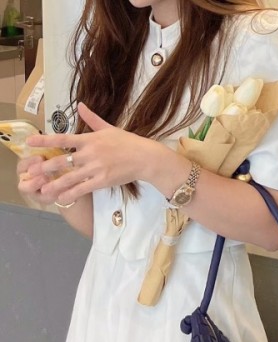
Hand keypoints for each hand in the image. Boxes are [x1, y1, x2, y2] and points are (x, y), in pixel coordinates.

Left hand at [24, 102, 165, 205]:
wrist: (145, 158)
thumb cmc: (129, 142)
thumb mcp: (109, 127)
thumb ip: (92, 119)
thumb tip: (80, 105)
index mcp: (90, 139)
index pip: (63, 139)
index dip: (45, 141)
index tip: (29, 143)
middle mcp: (90, 153)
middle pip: (63, 160)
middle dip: (46, 167)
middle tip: (32, 172)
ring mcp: (96, 168)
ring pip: (71, 177)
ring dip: (55, 184)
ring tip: (43, 190)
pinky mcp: (103, 180)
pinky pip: (84, 188)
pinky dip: (72, 194)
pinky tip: (63, 199)